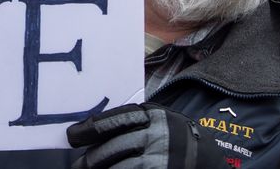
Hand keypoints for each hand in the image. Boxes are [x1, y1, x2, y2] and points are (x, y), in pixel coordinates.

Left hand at [67, 103, 227, 168]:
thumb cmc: (173, 137)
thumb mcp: (156, 121)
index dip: (87, 130)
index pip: (112, 121)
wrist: (207, 158)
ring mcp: (160, 159)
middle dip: (90, 160)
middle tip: (78, 166)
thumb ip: (130, 123)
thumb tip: (89, 129)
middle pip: (110, 149)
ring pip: (118, 168)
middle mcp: (156, 137)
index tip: (72, 137)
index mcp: (152, 116)